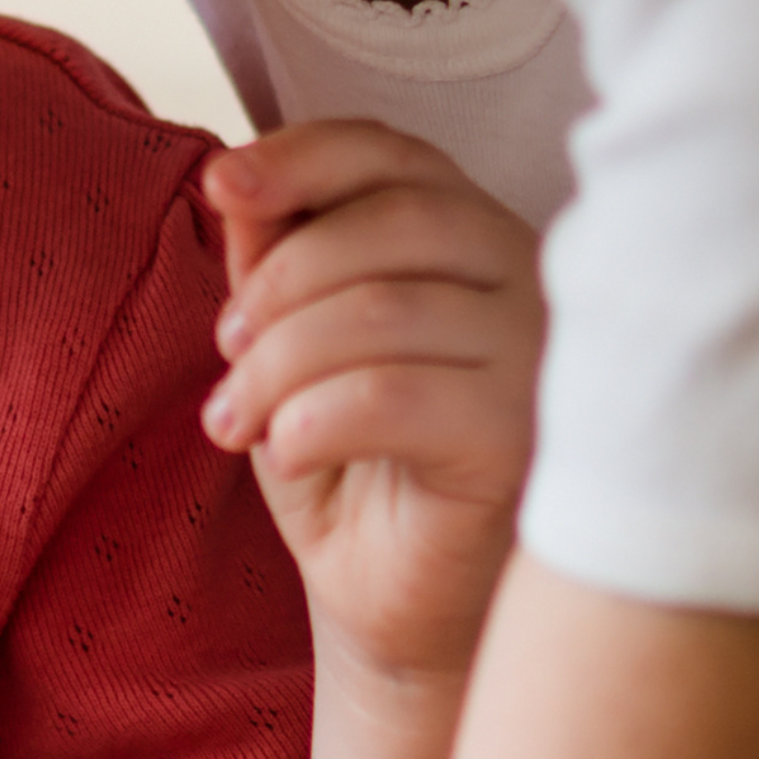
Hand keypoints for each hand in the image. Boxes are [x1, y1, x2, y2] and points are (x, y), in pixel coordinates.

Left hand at [197, 120, 540, 692]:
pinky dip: (313, 417)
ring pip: (384, 310)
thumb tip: (237, 180)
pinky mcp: (522, 439)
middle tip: (226, 354)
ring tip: (237, 423)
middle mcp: (526, 282)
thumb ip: (276, 258)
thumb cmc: (350, 463)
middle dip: (279, 283)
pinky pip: (396, 395)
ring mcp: (537, 358)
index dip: (304, 156)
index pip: (398, 155)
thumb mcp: (291, 344)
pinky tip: (289, 454)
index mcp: (472, 238)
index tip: (221, 185)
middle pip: (390, 222)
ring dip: (278, 366)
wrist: (390, 602)